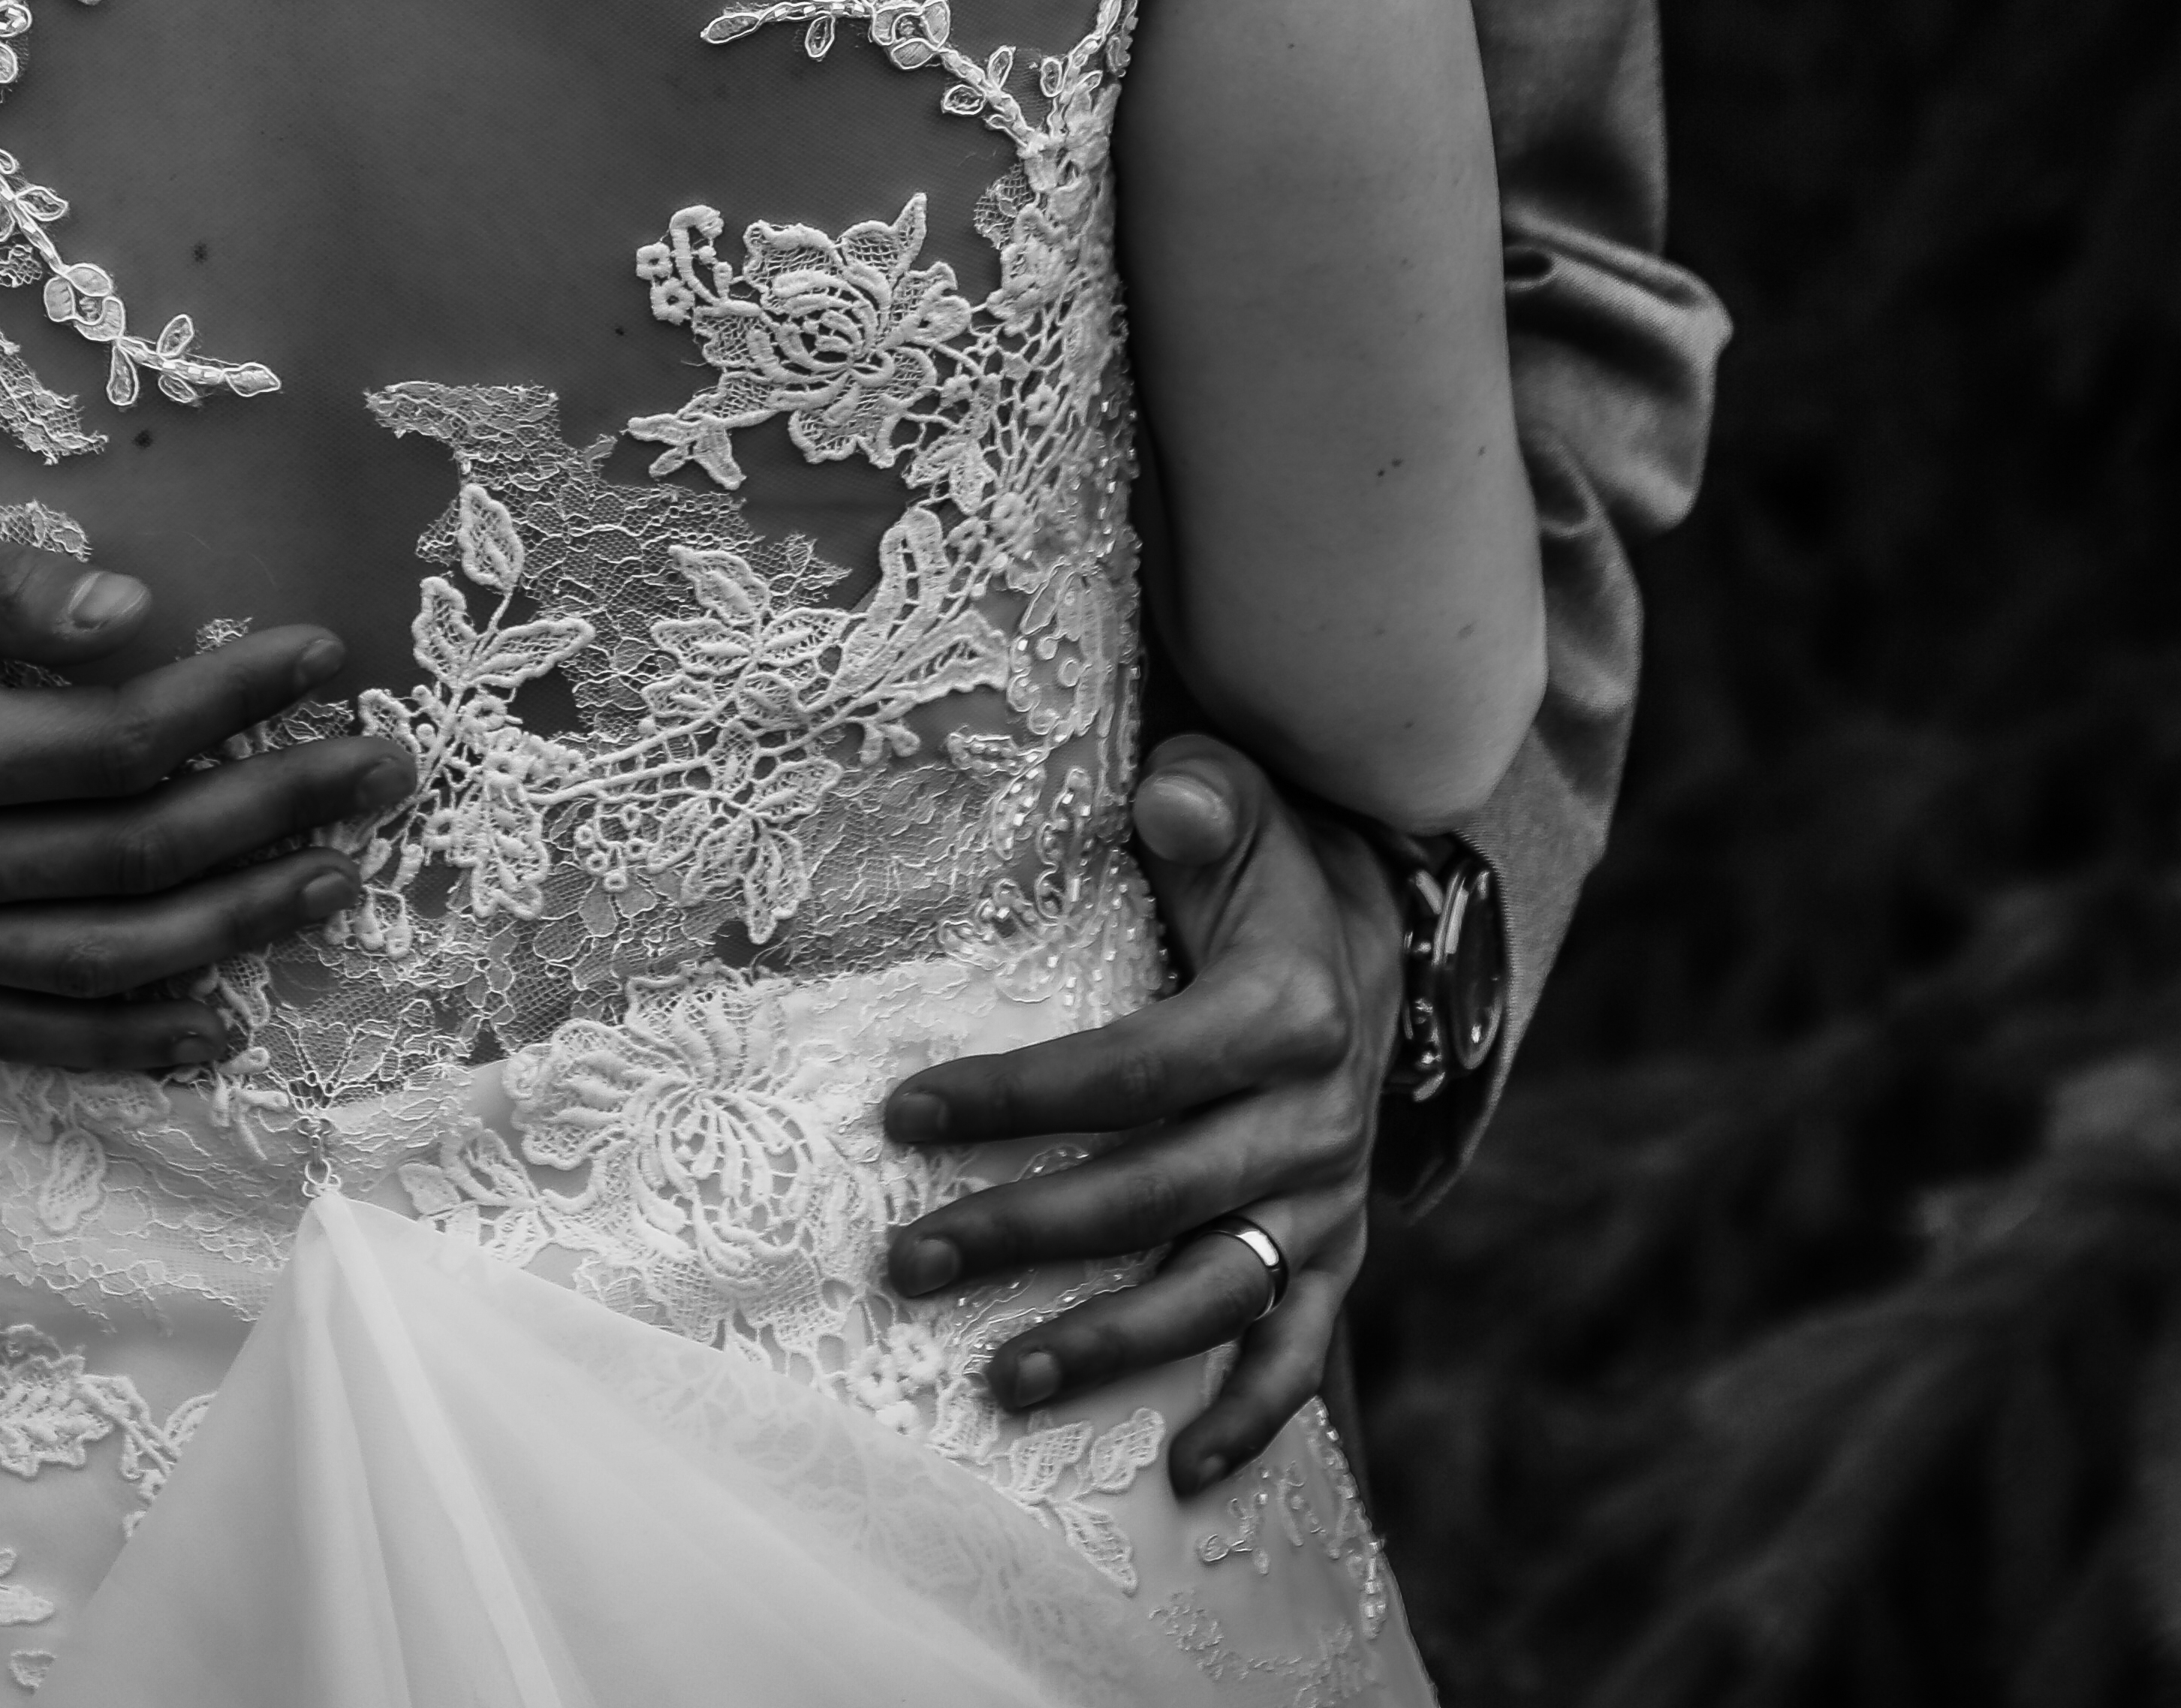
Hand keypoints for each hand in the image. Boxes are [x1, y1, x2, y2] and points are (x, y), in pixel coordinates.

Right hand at [0, 479, 416, 1071]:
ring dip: (230, 927)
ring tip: (337, 880)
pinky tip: (216, 1023)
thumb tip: (135, 614)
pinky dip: (121, 1041)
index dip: (230, 702)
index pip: (111, 742)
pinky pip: (16, 1029)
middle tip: (382, 768)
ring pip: (94, 962)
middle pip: (126, 859)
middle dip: (272, 814)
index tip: (325, 656)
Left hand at [878, 736, 1402, 1494]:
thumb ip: (1203, 794)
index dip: (1017, 1094)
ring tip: (1001, 1384)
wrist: (1369, 929)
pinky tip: (1183, 1477)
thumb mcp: (1242, 801)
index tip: (902, 1115)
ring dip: (1111, 1344)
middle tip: (906, 1264)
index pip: (1132, 1069)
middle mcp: (1316, 1119)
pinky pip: (1302, 1350)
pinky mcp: (1338, 1249)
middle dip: (1024, 1233)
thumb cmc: (1265, 862)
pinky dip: (1252, 1417)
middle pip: (1154, 1193)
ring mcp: (1329, 1197)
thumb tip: (1167, 804)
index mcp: (1286, 1013)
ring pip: (1217, 1289)